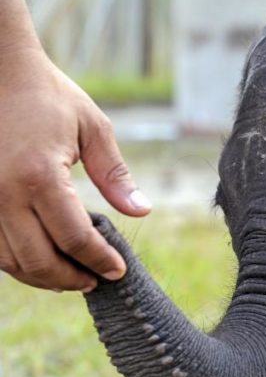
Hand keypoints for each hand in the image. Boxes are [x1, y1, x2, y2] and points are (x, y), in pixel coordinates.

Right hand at [0, 48, 150, 291]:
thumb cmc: (49, 96)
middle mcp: (2, 194)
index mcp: (39, 177)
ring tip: (73, 276)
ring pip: (10, 261)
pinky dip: (17, 261)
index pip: (75, 239)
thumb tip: (142, 212)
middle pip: (39, 261)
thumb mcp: (93, 128)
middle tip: (96, 280)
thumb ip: (116, 175)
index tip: (118, 270)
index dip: (100, 260)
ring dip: (42, 277)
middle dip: (72, 278)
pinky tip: (42, 259)